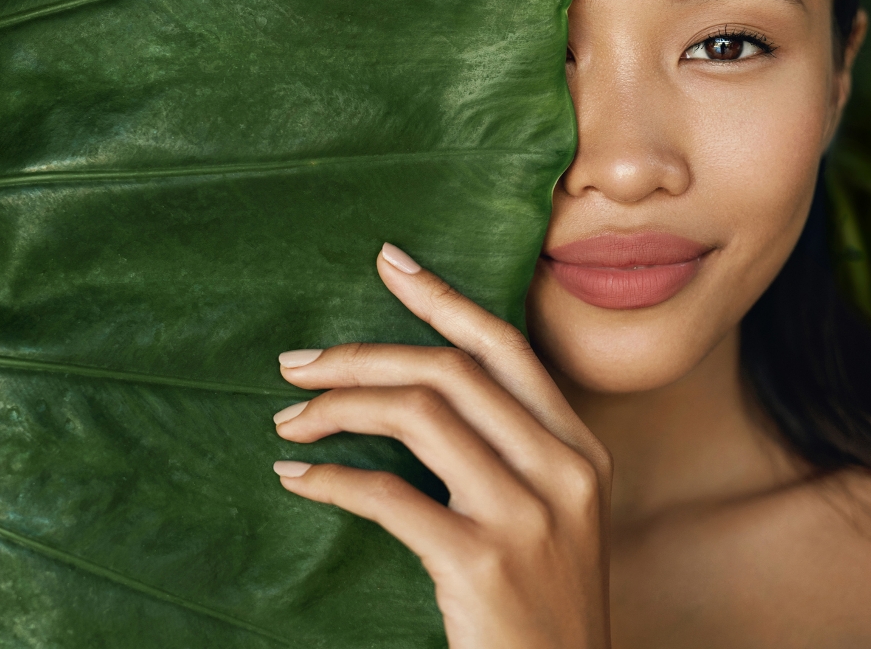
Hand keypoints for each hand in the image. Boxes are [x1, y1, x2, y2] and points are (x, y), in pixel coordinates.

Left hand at [272, 243, 611, 648]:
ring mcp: (527, 516)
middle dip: (359, 356)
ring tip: (289, 422)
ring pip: (417, 418)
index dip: (442, 297)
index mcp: (581, 450)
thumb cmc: (544, 607)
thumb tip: (422, 389)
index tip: (388, 263)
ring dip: (337, 409)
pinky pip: (388, 496)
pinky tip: (298, 481)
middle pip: (449, 372)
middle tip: (295, 363)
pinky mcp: (482, 564)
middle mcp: (563, 470)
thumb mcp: (554, 516)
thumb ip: (512, 451)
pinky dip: (331, 480)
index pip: (505, 347)